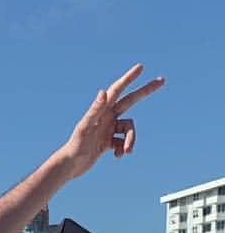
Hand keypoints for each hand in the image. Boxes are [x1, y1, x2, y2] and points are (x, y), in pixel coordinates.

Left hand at [60, 63, 163, 180]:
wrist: (70, 165)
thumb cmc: (75, 146)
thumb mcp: (85, 127)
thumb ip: (94, 110)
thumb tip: (103, 91)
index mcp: (101, 110)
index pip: (117, 90)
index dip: (129, 78)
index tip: (140, 67)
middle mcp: (106, 117)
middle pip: (130, 100)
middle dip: (145, 91)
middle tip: (162, 80)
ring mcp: (108, 128)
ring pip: (129, 129)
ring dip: (130, 140)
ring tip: (125, 152)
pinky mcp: (108, 141)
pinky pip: (123, 142)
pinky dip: (123, 148)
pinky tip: (117, 155)